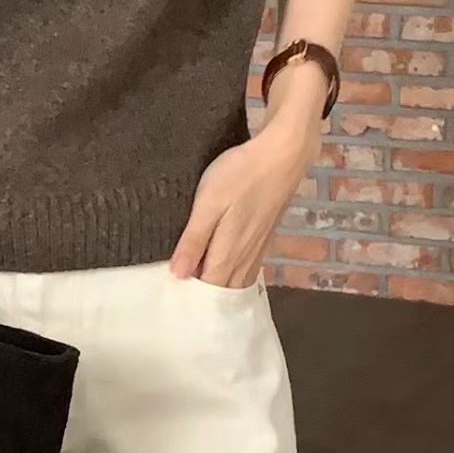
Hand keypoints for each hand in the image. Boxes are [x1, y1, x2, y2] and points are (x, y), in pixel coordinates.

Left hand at [169, 109, 321, 288]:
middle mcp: (245, 258)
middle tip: (180, 291)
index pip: (207, 290)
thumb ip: (194, 240)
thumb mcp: (208, 204)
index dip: (189, 297)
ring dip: (219, 287)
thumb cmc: (241, 175)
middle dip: (203, 295)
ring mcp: (257, 249)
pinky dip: (233, 275)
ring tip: (197, 283)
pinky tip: (222, 267)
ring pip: (237, 281)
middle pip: (223, 290)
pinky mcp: (264, 237)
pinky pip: (247, 268)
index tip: (171, 295)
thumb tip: (178, 274)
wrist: (282, 156)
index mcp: (228, 254)